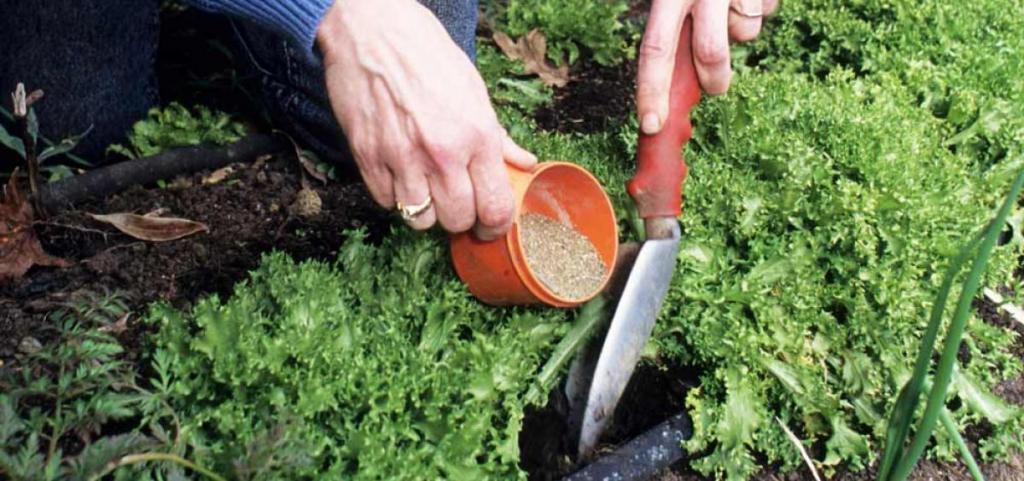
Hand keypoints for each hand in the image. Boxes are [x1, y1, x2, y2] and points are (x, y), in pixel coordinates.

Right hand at [316, 0, 536, 238]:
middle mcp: (441, 153)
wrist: (372, 30)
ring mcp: (401, 158)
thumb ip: (498, 137)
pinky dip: (395, 197)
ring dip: (426, 212)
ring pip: (419, 219)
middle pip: (456, 220)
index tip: (491, 225)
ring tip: (428, 190)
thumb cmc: (427, 55)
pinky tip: (401, 176)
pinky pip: (386, 202)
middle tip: (458, 204)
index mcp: (476, 136)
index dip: (495, 225)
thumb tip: (523, 163)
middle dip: (461, 219)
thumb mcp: (474, 91)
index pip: (495, 207)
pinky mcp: (367, 157)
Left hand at [637, 0, 777, 133]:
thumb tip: (675, 78)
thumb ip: (673, 24)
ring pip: (744, 33)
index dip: (652, 90)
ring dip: (739, 29)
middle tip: (715, 83)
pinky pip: (765, 11)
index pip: (655, 49)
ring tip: (732, 5)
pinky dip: (758, 8)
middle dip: (714, 78)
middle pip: (710, 53)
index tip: (652, 125)